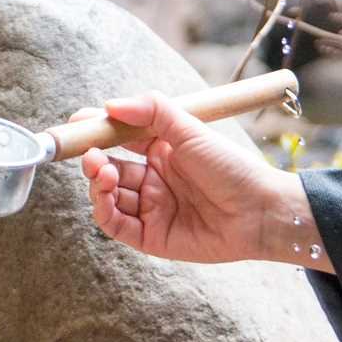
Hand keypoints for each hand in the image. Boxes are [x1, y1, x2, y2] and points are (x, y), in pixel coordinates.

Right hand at [75, 91, 324, 268]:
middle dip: (93, 159)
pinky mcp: (151, 237)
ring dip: (98, 182)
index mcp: (161, 151)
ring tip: (105, 171)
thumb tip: (110, 104)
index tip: (79, 121)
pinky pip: (116, 225)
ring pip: (108, 196)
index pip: (119, 138)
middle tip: (90, 152)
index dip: (97, 130)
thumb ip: (152, 111)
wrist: (261, 210)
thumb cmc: (232, 168)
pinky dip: (103, 209)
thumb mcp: (191, 129)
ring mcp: (151, 208)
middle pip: (107, 168)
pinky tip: (106, 193)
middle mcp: (152, 179)